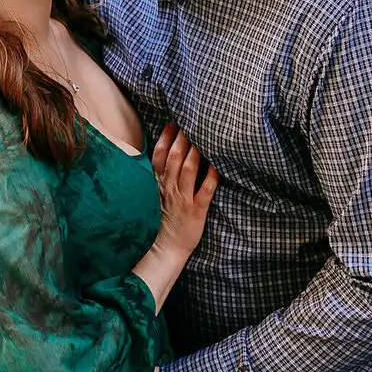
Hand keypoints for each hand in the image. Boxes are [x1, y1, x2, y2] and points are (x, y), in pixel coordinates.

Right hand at [151, 125, 218, 257]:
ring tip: (203, 136)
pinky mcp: (197, 210)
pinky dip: (212, 176)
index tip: (173, 123)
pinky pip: (205, 190)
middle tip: (191, 122)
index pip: (159, 156)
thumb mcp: (153, 196)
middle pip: (174, 158)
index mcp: (157, 184)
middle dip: (182, 138)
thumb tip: (163, 155)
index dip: (165, 138)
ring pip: (189, 170)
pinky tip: (219, 165)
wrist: (164, 249)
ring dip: (195, 152)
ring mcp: (183, 199)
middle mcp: (169, 188)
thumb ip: (158, 176)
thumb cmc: (161, 221)